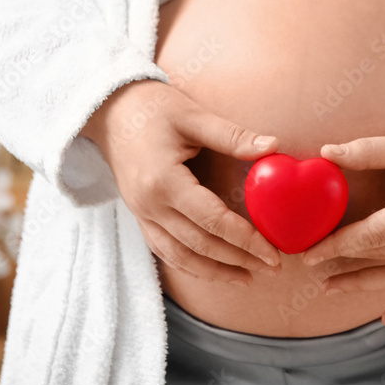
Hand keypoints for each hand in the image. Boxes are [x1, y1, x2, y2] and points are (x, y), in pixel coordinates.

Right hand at [80, 79, 282, 284]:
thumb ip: (232, 136)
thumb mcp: (194, 116)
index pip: (212, 220)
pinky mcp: (139, 215)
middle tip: (272, 267)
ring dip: (215, 271)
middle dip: (238, 259)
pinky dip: (190, 264)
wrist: (110, 110)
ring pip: (180, 256)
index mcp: (164, 181)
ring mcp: (141, 213)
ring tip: (247, 277)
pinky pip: (164, 250)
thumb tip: (273, 145)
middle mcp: (149, 205)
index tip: (273, 252)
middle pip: (199, 244)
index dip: (246, 239)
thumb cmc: (153, 107)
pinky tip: (213, 269)